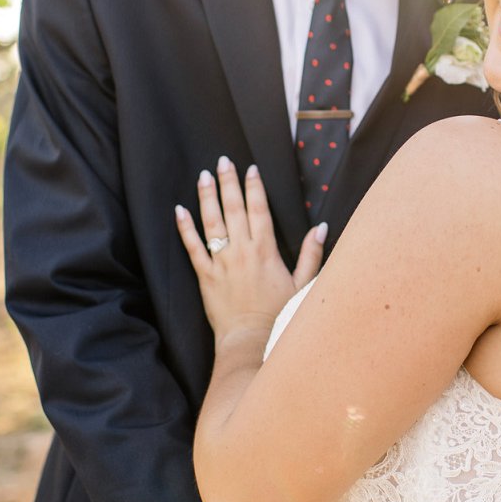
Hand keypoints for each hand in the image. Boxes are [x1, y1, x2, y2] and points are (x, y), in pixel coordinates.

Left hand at [175, 158, 323, 345]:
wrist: (251, 340)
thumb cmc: (279, 315)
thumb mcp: (303, 284)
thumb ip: (312, 254)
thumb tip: (321, 228)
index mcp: (266, 251)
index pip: (259, 210)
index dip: (254, 187)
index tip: (250, 169)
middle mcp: (242, 251)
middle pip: (234, 209)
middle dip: (228, 183)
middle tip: (223, 161)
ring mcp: (221, 262)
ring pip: (212, 223)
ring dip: (207, 197)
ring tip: (204, 176)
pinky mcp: (205, 276)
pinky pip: (192, 248)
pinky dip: (185, 228)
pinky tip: (179, 211)